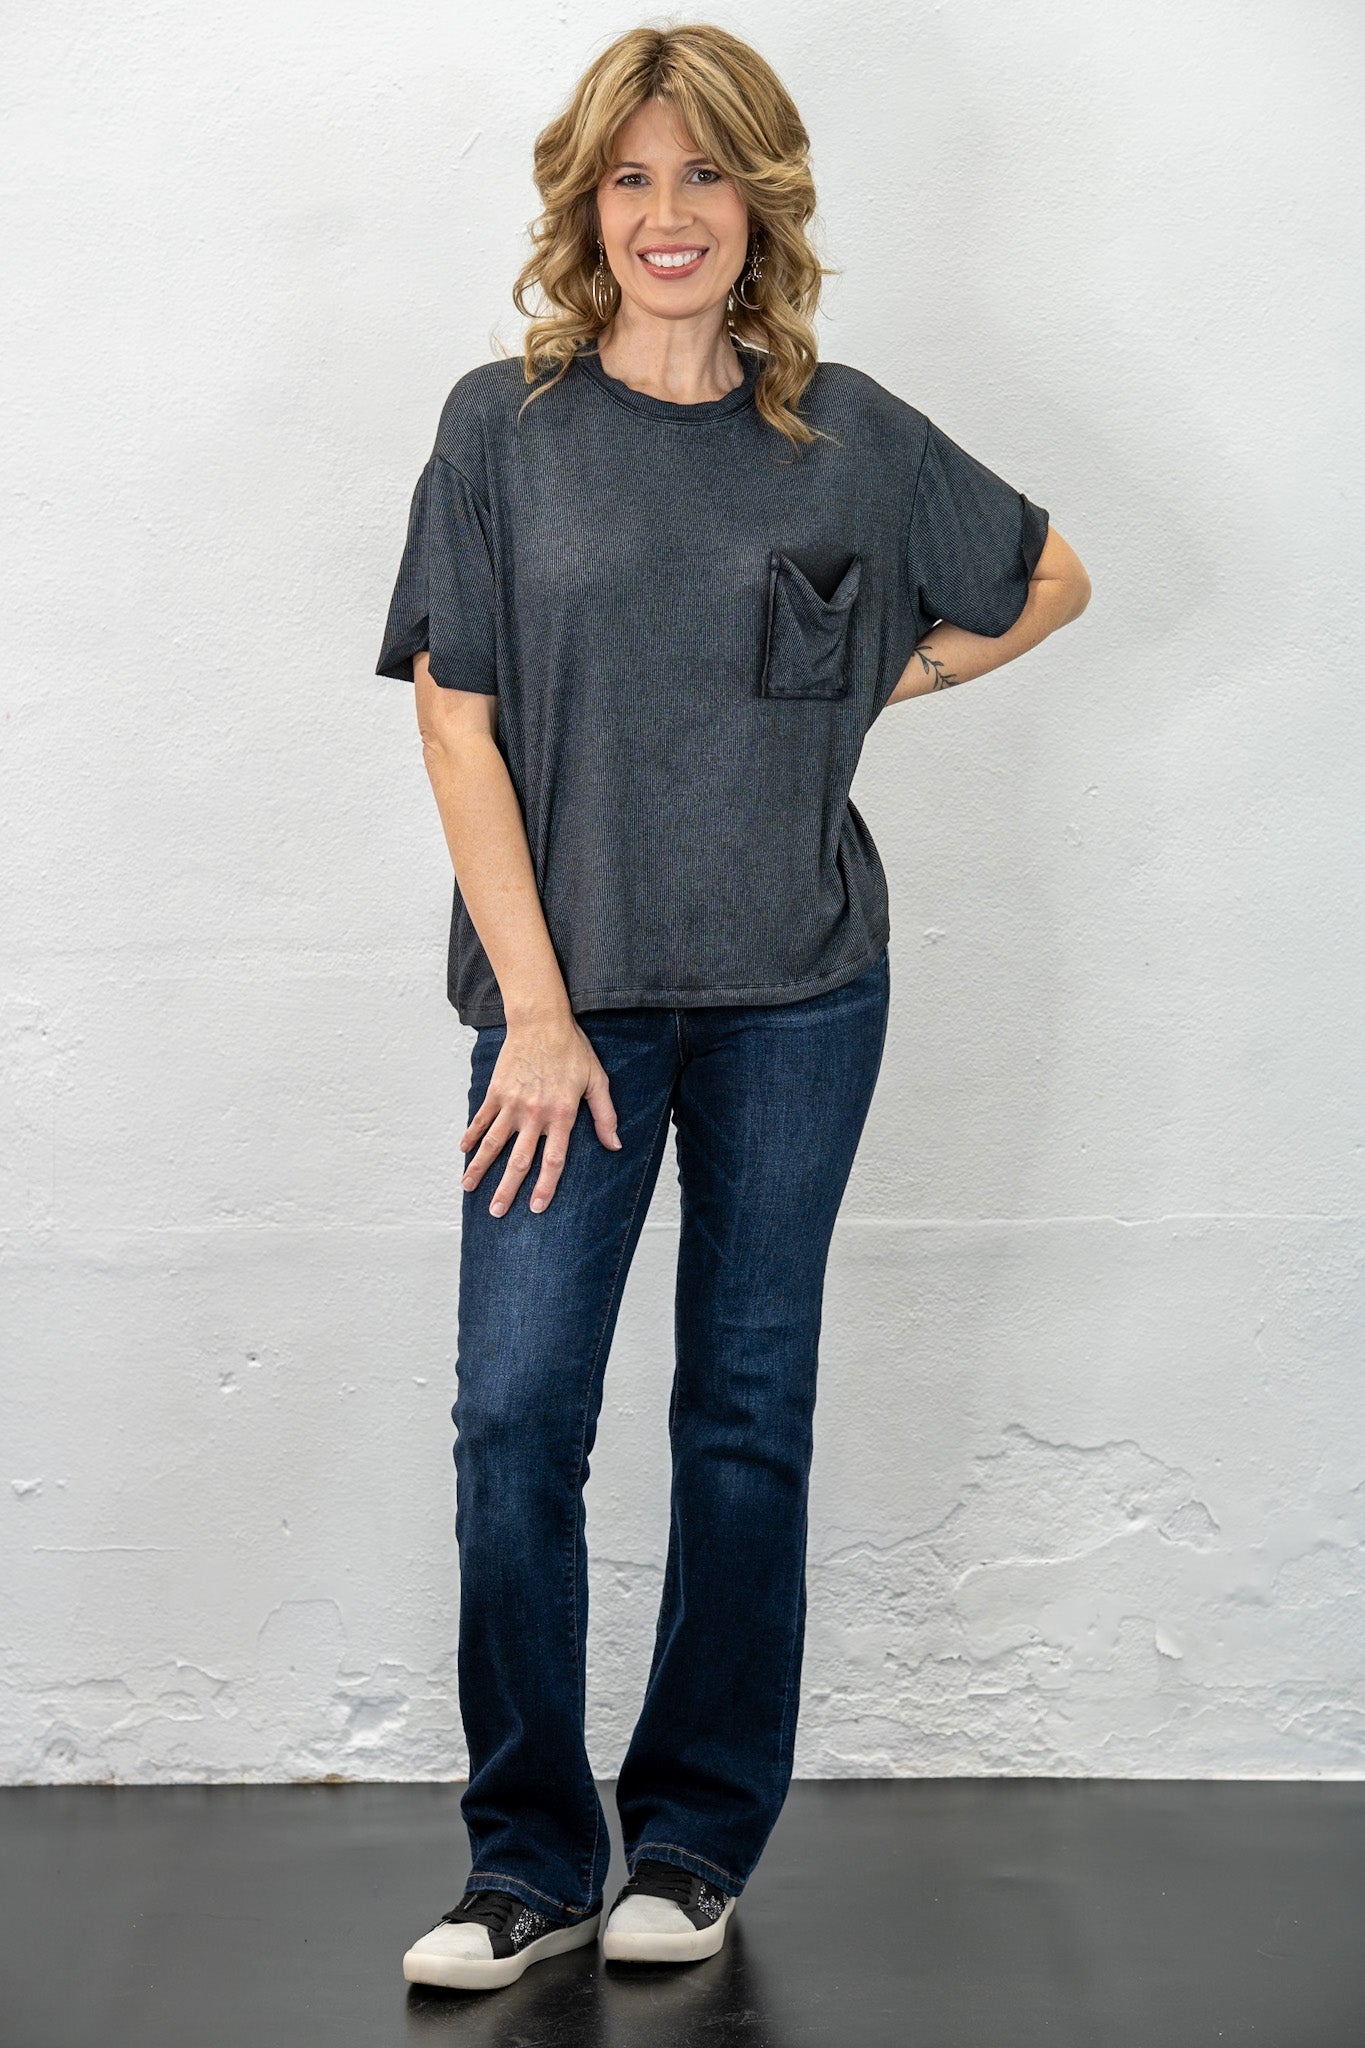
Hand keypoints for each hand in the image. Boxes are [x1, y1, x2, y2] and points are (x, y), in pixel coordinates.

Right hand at [460, 1014, 621, 1215]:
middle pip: (519, 1160)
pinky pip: (481, 1119)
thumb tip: (615, 1146)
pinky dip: (471, 1136)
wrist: (541, 1020)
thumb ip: (605, 1116)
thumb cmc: (573, 1050)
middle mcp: (535, 1114)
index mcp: (562, 1114)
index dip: (545, 1187)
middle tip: (496, 1213)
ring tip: (467, 1188)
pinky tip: (463, 1152)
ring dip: (479, 1168)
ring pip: (493, 1143)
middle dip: (506, 1189)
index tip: (536, 1208)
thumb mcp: (597, 1081)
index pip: (553, 1160)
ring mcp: (512, 1103)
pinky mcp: (496, 1091)